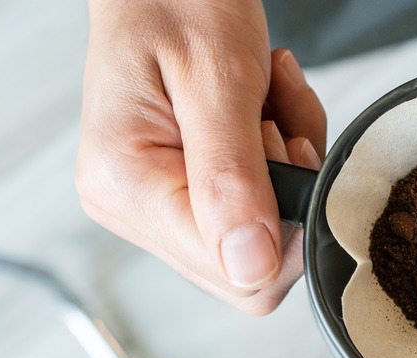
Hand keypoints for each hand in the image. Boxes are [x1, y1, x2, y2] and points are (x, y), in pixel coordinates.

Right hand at [76, 0, 325, 314]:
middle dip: (288, 194)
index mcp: (128, 187)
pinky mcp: (183, 186)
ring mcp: (158, 200)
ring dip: (287, 167)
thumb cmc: (176, 0)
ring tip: (266, 101)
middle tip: (278, 124)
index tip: (286, 149)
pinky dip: (280, 156)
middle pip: (249, 265)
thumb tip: (251, 265)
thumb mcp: (216, 79)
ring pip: (261, 232)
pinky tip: (263, 108)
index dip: (285, 224)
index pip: (232, 271)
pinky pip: (255, 202)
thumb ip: (231, 177)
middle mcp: (134, 206)